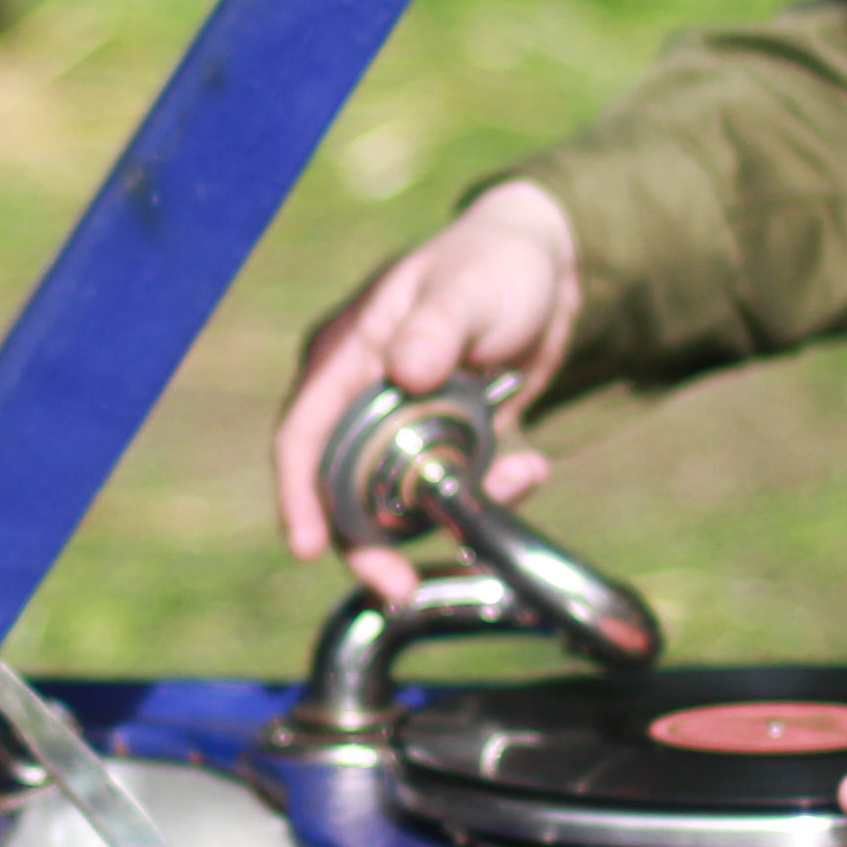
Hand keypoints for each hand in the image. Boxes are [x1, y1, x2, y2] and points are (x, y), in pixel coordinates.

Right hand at [271, 180, 582, 599]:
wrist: (549, 266)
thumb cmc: (494, 261)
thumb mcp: (469, 286)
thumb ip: (439, 325)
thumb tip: (406, 369)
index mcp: (344, 356)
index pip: (302, 435)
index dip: (297, 495)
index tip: (307, 547)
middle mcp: (360, 399)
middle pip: (340, 490)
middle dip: (368, 543)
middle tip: (400, 585)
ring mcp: (402, 427)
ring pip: (398, 502)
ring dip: (448, 513)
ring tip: (517, 482)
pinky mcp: (444, 443)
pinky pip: (452, 490)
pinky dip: (488, 492)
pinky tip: (531, 465)